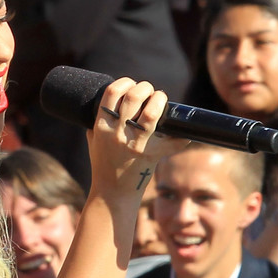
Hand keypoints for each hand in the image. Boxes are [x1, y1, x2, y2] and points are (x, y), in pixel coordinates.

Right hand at [87, 78, 188, 201]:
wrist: (112, 194)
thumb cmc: (103, 167)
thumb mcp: (94, 143)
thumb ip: (97, 125)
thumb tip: (104, 108)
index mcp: (102, 126)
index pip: (112, 92)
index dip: (125, 82)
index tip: (132, 85)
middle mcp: (117, 133)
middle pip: (133, 97)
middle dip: (145, 87)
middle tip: (149, 92)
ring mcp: (134, 145)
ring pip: (150, 113)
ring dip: (159, 100)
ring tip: (160, 101)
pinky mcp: (150, 156)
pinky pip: (171, 142)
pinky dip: (180, 138)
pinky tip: (184, 135)